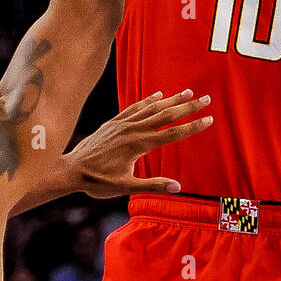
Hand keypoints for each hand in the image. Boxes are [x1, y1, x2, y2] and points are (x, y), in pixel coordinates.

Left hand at [64, 90, 211, 198]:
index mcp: (139, 145)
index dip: (192, 126)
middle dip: (188, 107)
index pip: (173, 133)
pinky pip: (135, 107)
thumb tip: (178, 187)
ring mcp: (123, 124)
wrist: (71, 169)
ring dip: (171, 99)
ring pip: (152, 107)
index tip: (209, 119)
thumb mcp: (125, 187)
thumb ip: (152, 185)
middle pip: (166, 115)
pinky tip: (157, 94)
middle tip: (206, 99)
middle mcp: (133, 130)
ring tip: (187, 92)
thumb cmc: (97, 181)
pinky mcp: (114, 122)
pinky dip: (148, 100)